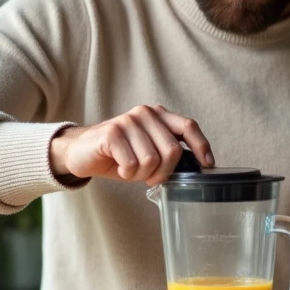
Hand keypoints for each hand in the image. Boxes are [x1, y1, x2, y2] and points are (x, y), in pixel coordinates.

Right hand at [49, 105, 213, 185]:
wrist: (81, 152)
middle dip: (163, 172)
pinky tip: (118, 167)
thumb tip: (196, 166)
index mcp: (158, 115)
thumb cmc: (119, 155)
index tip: (207, 164)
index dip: (202, 146)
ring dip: (141, 174)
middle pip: (172, 150)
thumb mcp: (148, 151)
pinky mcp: (112, 133)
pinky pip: (132, 164)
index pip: (188, 126)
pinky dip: (126, 174)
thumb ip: (168, 152)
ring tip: (130, 169)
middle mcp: (145, 113)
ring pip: (151, 161)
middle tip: (149, 177)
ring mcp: (128, 121)